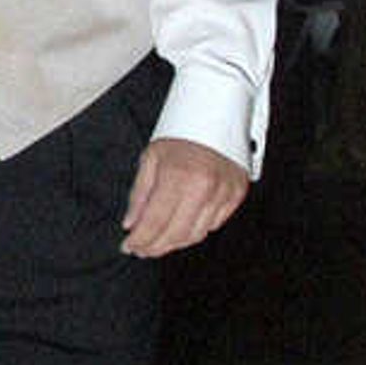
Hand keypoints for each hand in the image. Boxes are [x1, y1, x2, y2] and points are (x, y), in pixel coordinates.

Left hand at [121, 137, 248, 256]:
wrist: (217, 115)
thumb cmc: (181, 133)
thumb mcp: (150, 159)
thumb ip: (139, 195)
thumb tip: (131, 224)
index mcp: (178, 176)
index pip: (155, 222)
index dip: (140, 240)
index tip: (129, 246)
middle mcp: (204, 187)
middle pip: (176, 234)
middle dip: (155, 247)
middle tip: (141, 249)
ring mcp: (223, 193)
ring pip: (196, 234)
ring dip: (174, 242)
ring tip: (158, 241)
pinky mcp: (236, 195)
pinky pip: (213, 225)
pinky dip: (195, 230)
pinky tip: (181, 226)